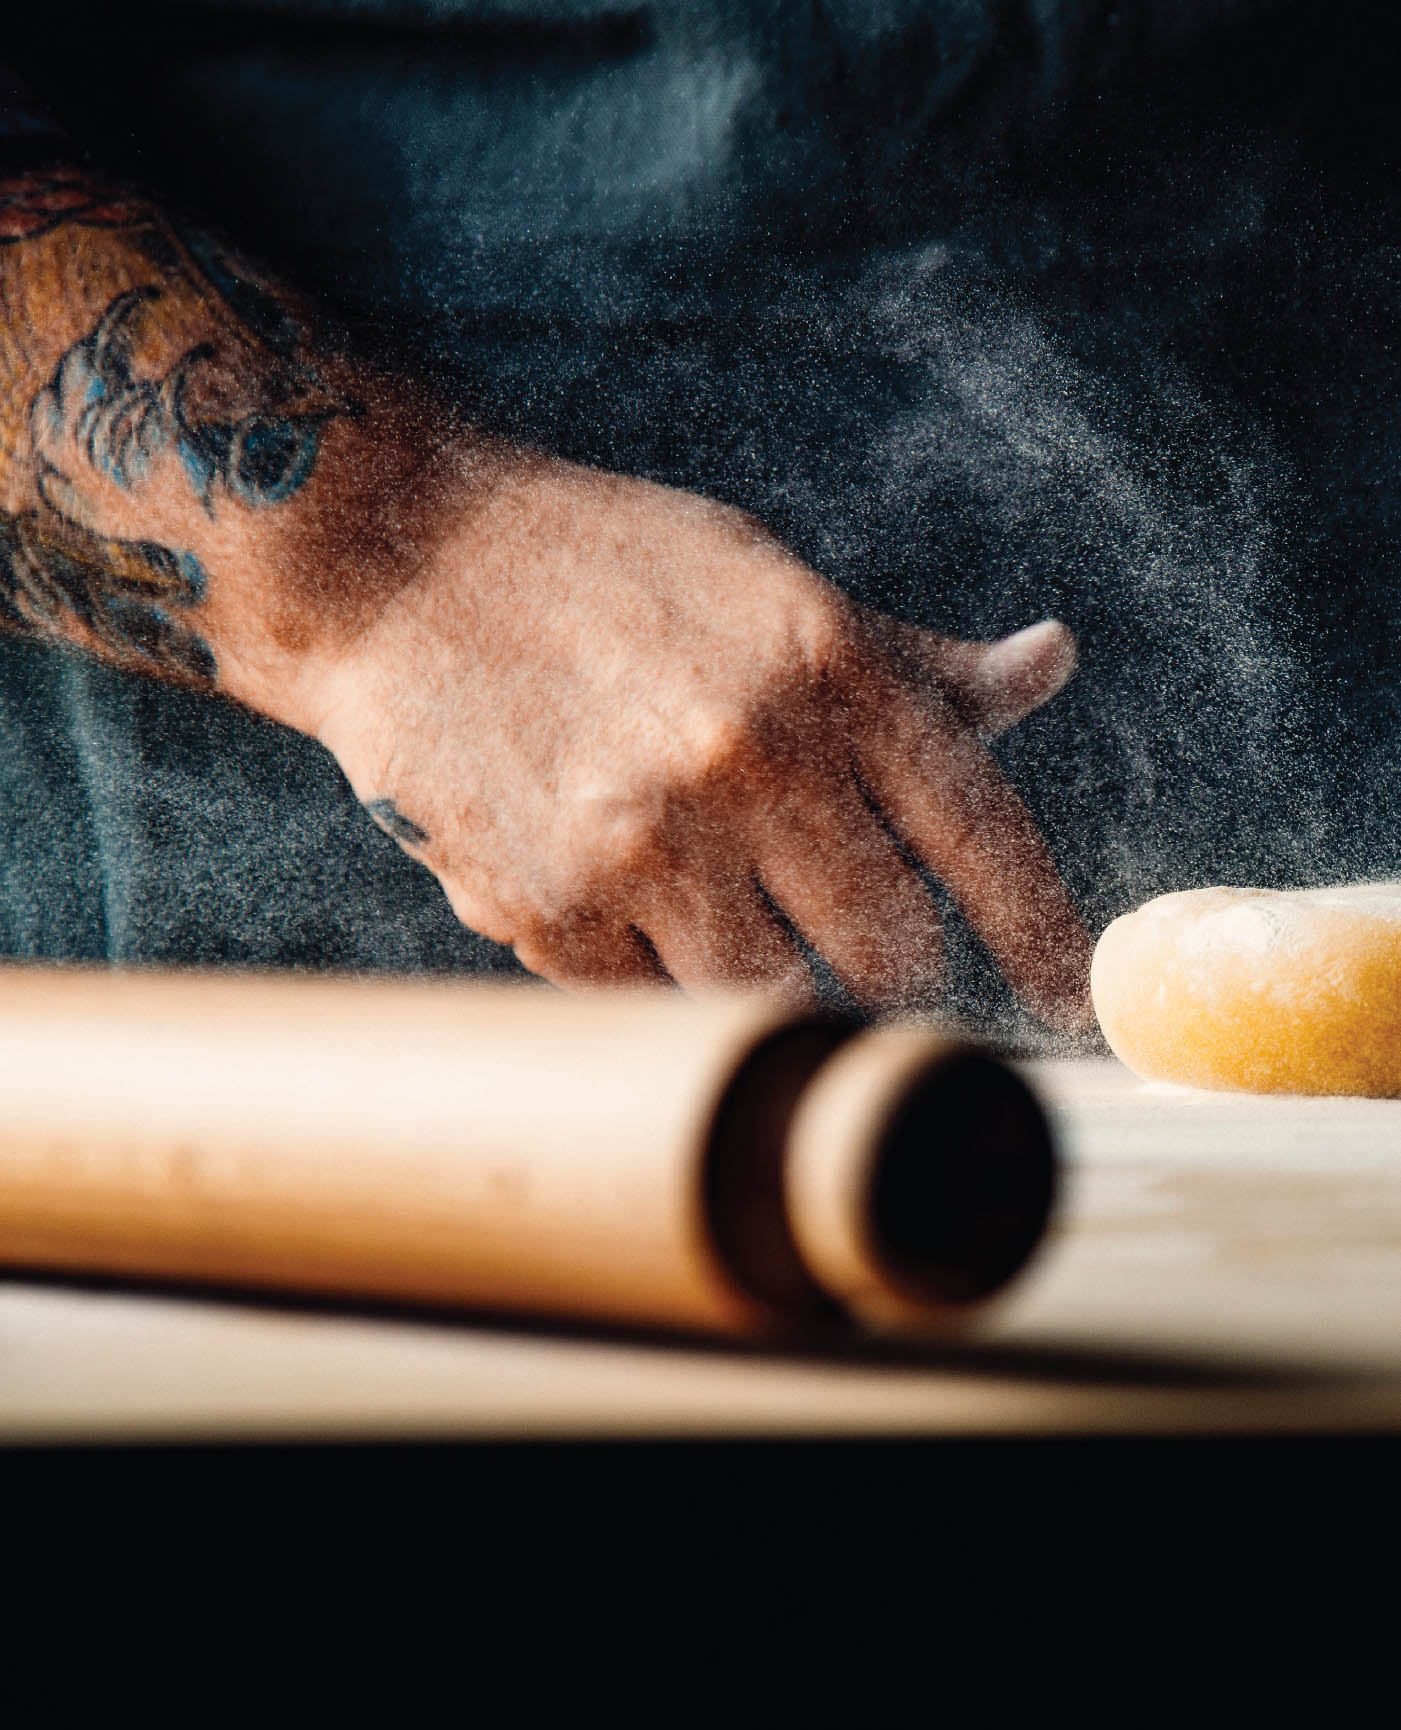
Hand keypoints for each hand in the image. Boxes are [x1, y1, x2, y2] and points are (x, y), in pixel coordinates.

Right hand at [309, 451, 1092, 1026]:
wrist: (396, 569)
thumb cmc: (606, 574)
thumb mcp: (774, 586)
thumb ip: (913, 664)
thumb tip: (1052, 663)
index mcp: (828, 665)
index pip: (985, 835)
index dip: (1044, 937)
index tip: (1074, 1003)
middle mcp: (751, 757)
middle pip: (893, 952)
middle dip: (886, 957)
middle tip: (840, 922)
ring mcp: (646, 844)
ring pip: (776, 996)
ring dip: (761, 965)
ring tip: (700, 882)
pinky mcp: (551, 912)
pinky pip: (654, 1003)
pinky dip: (652, 968)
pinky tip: (609, 879)